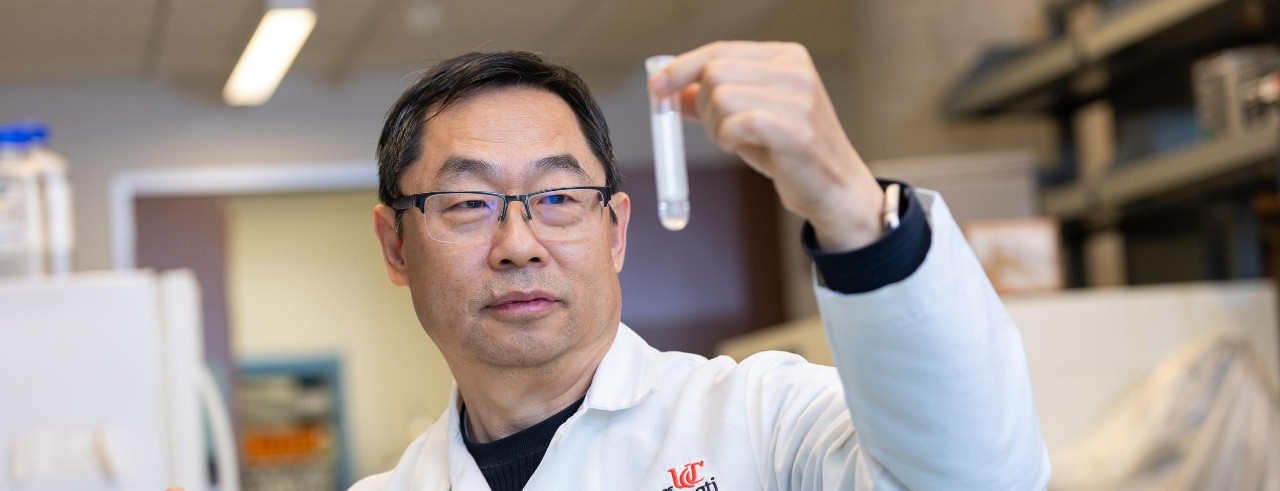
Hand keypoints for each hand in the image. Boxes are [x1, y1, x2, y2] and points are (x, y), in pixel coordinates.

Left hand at [648, 41, 885, 251]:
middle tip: (716, 130)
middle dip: (700, 104)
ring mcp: (798, 97)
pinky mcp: (795, 129)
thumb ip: (714, 100)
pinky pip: (736, 124)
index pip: (720, 50)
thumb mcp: (749, 117)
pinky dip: (728, 138)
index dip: (682, 67)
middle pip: (715, 70)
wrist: (835, 189)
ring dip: (715, 126)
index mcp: (786, 56)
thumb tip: (670, 90)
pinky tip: (744, 148)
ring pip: (720, 97)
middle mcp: (795, 69)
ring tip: (737, 142)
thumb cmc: (789, 151)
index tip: (656, 85)